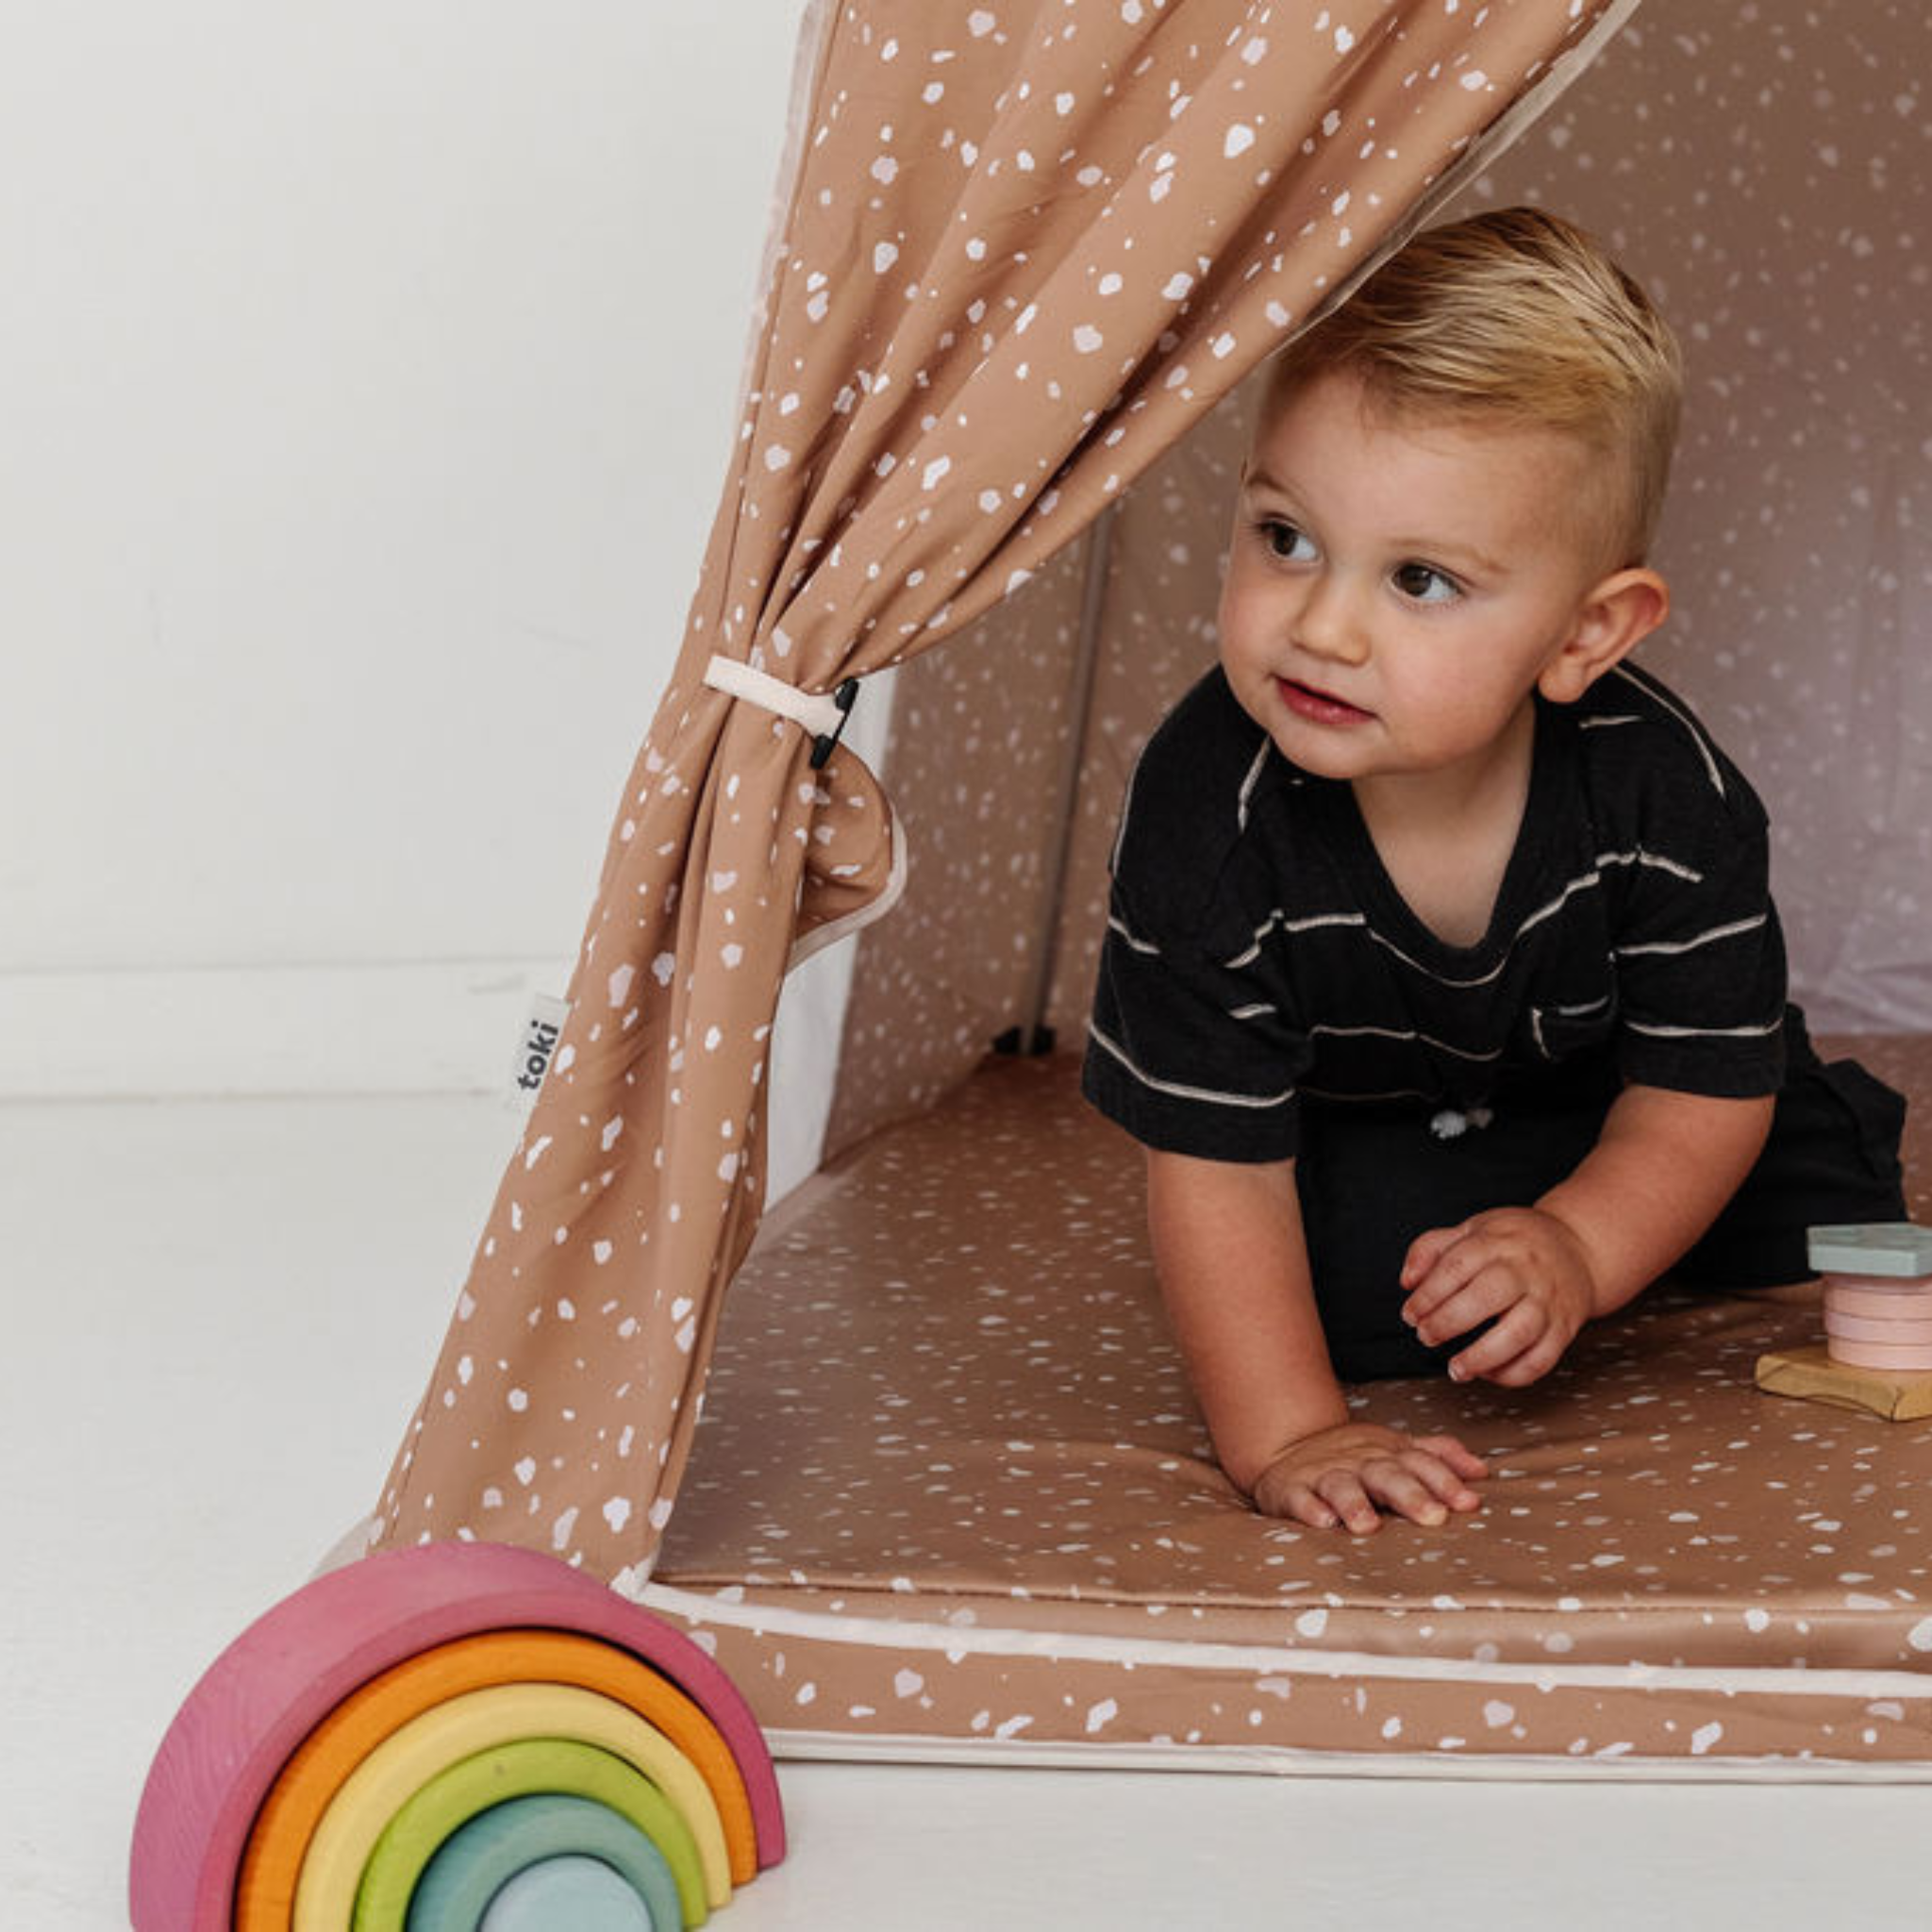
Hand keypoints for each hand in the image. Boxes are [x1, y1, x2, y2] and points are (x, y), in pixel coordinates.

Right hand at [1248, 1421, 1487, 1533]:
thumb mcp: (1397, 1448)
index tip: (1468, 1502)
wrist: (1289, 1445)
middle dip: (1410, 1494)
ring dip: (1355, 1503)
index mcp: (1389, 1454)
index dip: (1445, 1481)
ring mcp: (1325, 1474)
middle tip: (1434, 1517)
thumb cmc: (1355, 1457)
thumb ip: (1438, 1456)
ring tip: (1369, 1526)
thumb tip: (1481, 1471)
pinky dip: (1310, 1509)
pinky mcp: (1293, 1489)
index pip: (1421, 1463)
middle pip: (1387, 1475)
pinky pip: (1300, 1498)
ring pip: (1341, 1485)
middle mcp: (1360, 1462)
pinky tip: (1323, 1521)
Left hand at [1400, 1206, 1596, 1386]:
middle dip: (1448, 1323)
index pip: (1456, 1267)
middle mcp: (1526, 1271)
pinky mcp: (1565, 1328)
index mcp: (1498, 1242)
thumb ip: (1432, 1248)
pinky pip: (1542, 1359)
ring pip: (1518, 1333)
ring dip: (1482, 1357)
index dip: (1427, 1294)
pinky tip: (1488, 1373)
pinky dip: (1512, 1374)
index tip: (1410, 1314)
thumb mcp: (1473, 1229)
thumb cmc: (1517, 1242)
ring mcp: (1548, 1301)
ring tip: (1455, 1368)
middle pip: (1486, 1298)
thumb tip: (1407, 1281)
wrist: (1580, 1248)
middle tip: (1426, 1336)